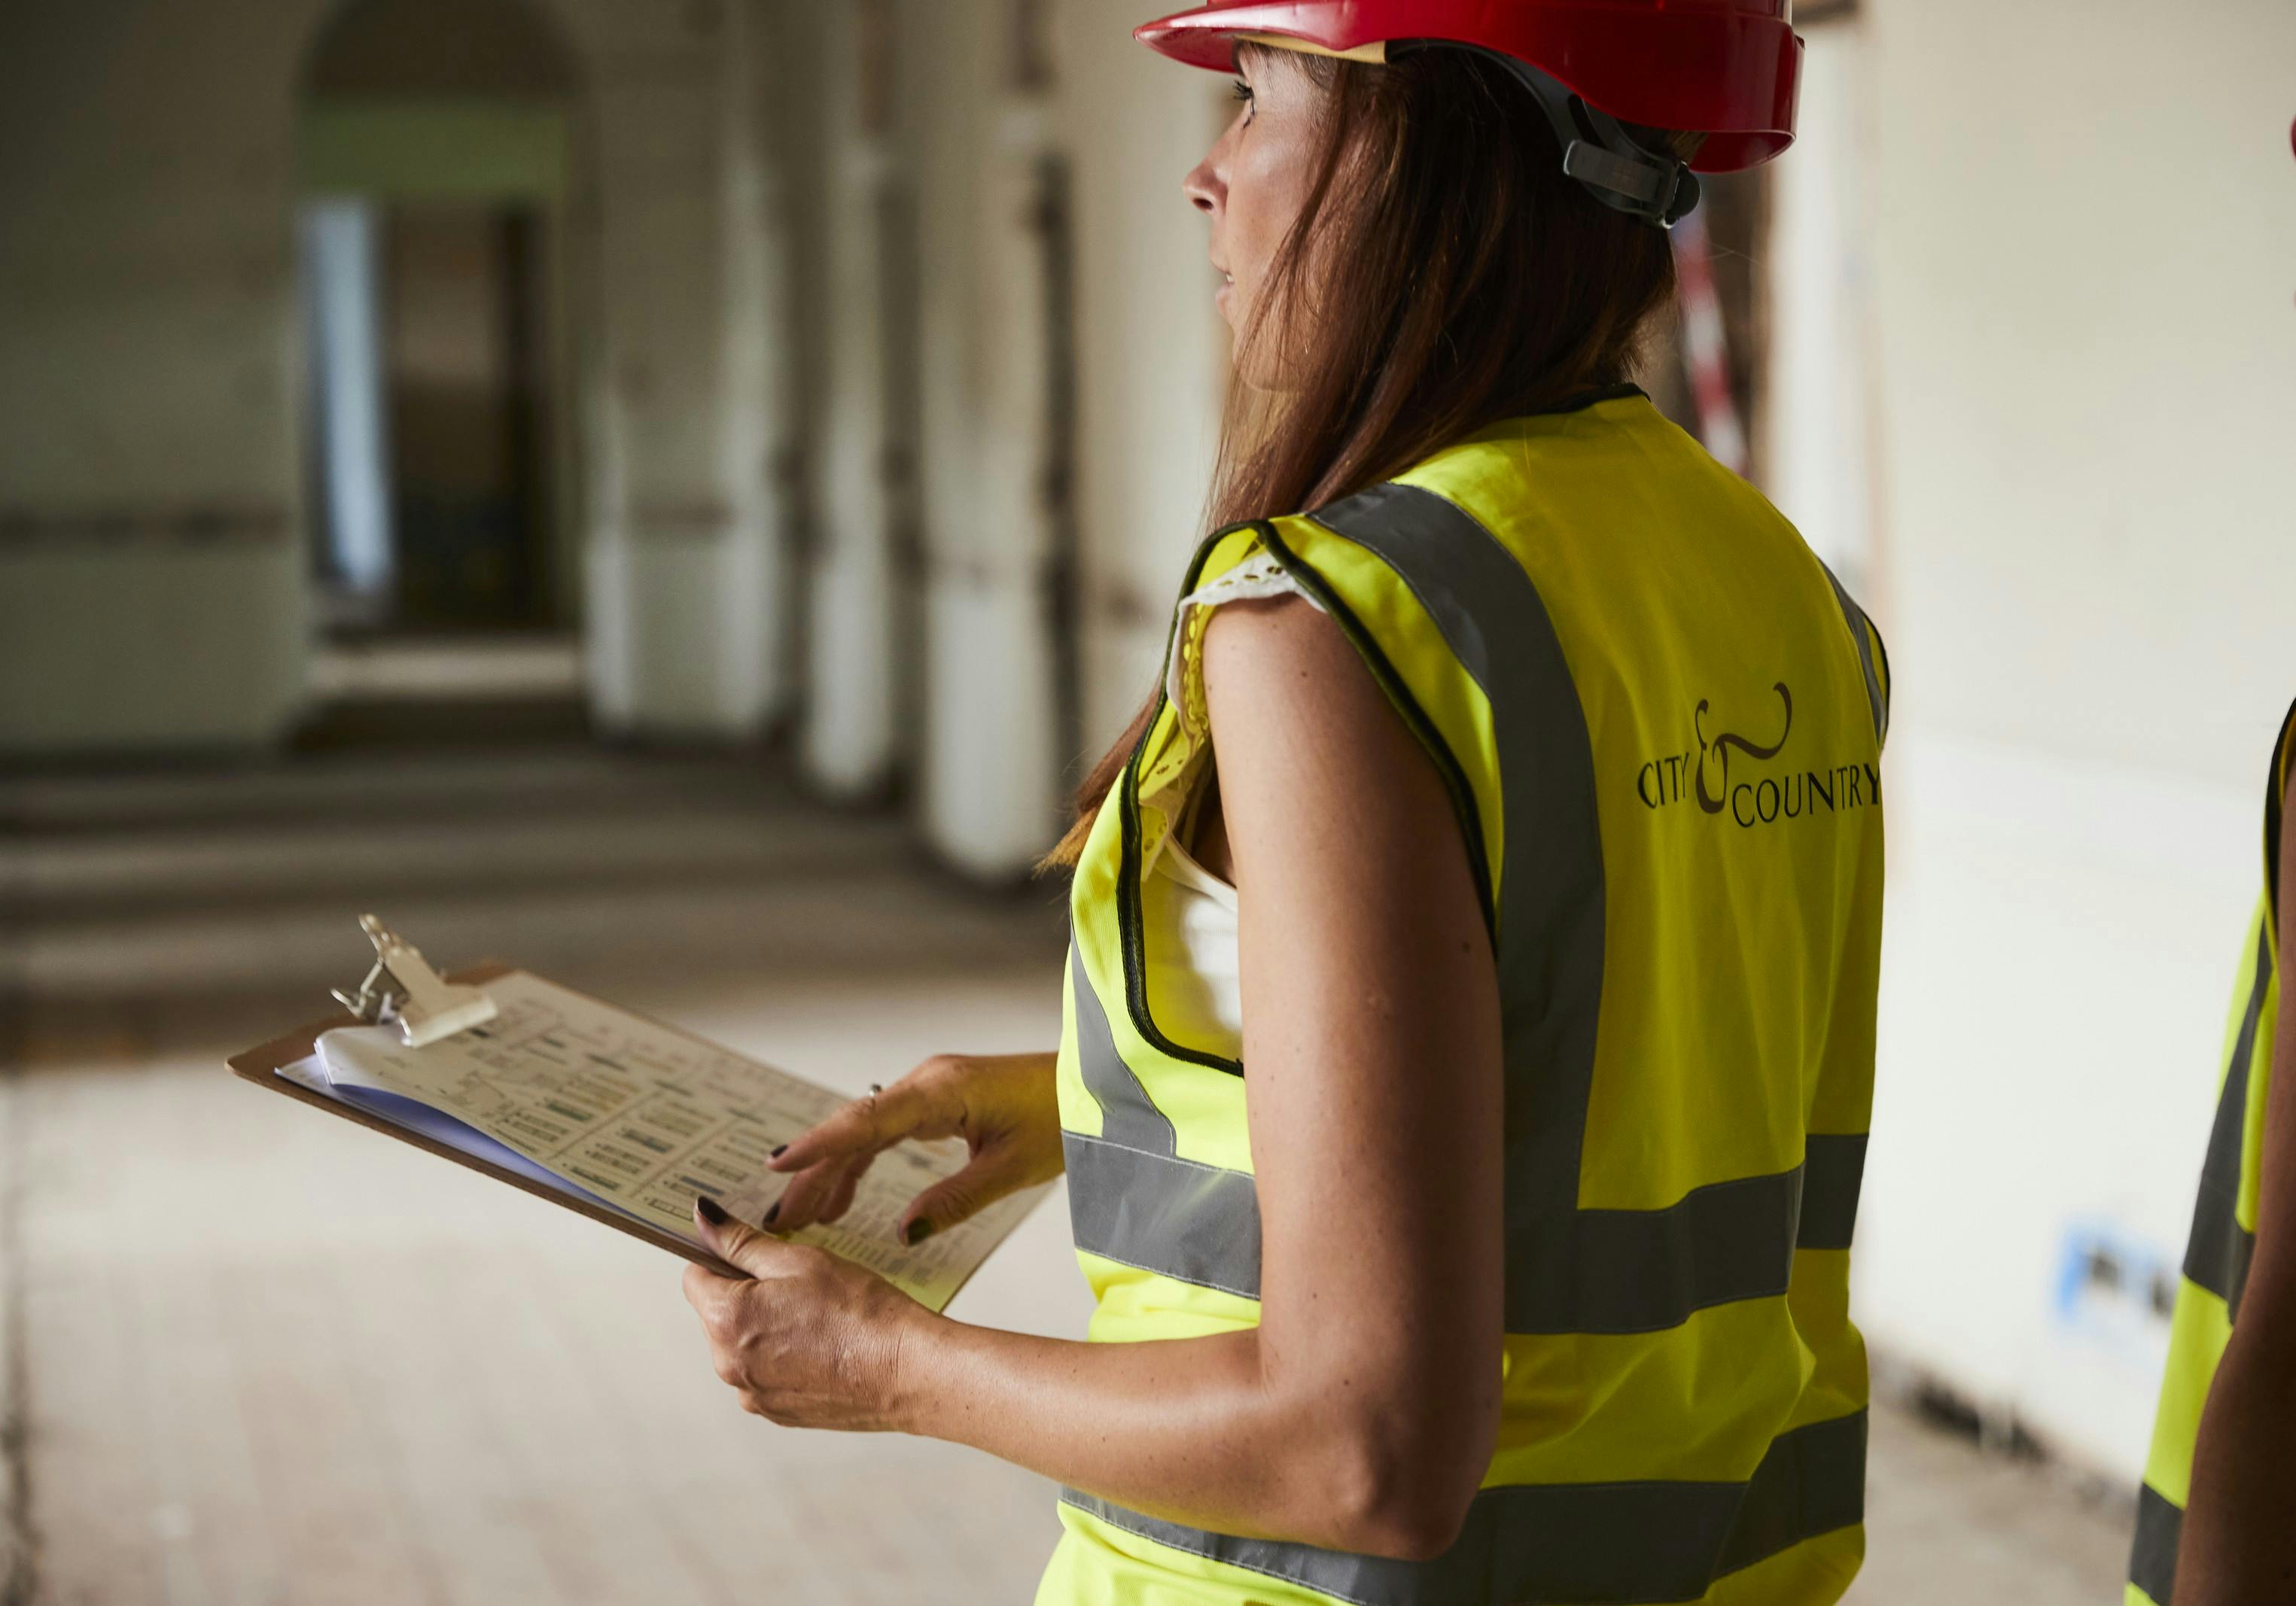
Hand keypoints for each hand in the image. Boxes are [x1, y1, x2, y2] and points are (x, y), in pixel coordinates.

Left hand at [682, 1198, 932, 1431]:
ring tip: (819, 1317)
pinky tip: (824, 1346)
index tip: (754, 1253)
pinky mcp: (778, 1413)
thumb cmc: (859, 1310)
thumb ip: (742, 1241)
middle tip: (801, 1284)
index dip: (724, 1258)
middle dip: (749, 1294)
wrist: (907, 1371)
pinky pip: (766, 1374)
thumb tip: (702, 1217)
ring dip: (767, 1327)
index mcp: (725, 1320)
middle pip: (718, 1314)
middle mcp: (728, 1365)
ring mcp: (753, 1395)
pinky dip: (785, 1358)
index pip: (695, 1277)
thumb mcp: (799, 1259)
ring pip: (743, 1345)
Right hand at [765, 1052, 1061, 1243]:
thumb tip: (904, 1232)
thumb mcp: (1010, 1169)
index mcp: (941, 1091)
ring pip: (865, 1132)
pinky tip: (843, 1200)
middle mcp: (928, 1084)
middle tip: (780, 1217)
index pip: (866, 1120)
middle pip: (855, 1130)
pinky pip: (886, 1132)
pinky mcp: (939, 1101)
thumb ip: (954, 1201)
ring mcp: (931, 1090)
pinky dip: (861, 1163)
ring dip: (833, 1172)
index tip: (778, 1165)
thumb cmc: (1061, 1118)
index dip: (819, 1144)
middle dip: (814, 1171)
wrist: (1091, 1087)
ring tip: (804, 1219)